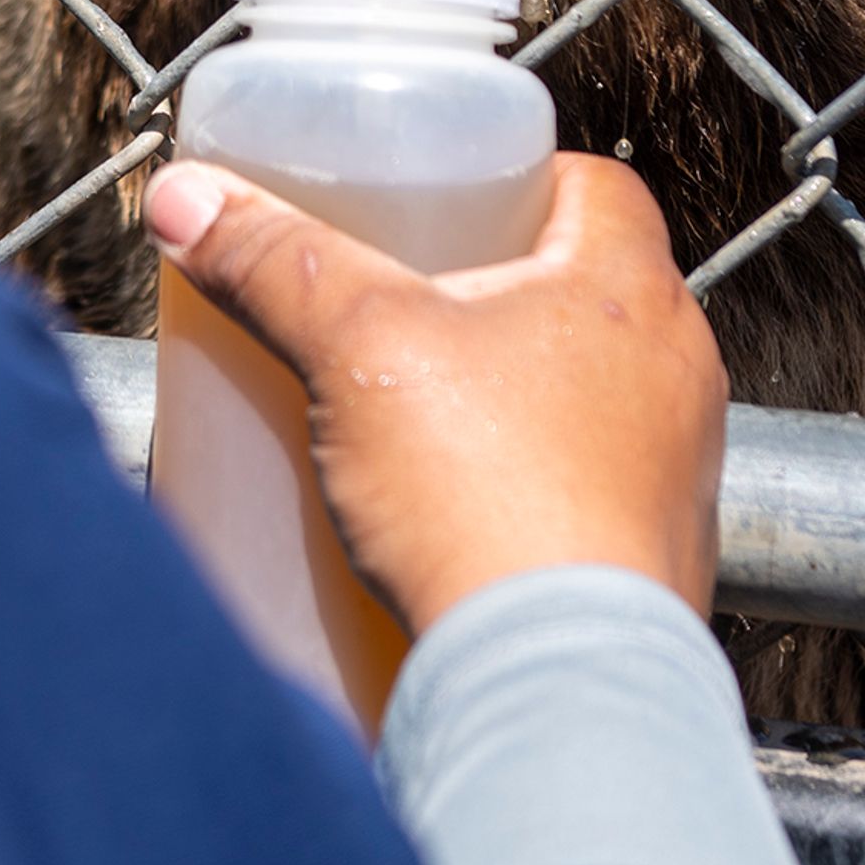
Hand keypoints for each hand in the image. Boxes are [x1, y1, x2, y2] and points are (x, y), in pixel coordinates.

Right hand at [144, 151, 725, 629]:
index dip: (517, 177)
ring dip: (510, 395)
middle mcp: (678, 376)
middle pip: (582, 292)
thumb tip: (185, 198)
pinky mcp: (653, 566)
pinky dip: (525, 489)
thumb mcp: (358, 346)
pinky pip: (587, 496)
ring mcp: (676, 477)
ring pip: (586, 397)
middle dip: (491, 292)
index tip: (443, 194)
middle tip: (402, 300)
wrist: (559, 687)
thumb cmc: (490, 497)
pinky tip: (448, 517)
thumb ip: (274, 262)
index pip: (596, 186)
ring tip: (412, 414)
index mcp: (633, 291)